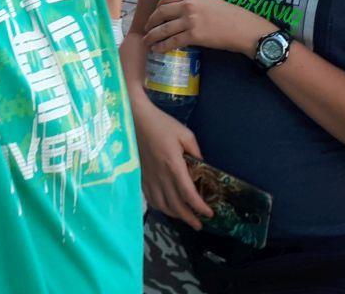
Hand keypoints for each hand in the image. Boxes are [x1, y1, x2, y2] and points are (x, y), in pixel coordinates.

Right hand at [135, 108, 211, 229]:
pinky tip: (166, 208)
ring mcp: (149, 178)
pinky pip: (150, 198)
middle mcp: (161, 176)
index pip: (188, 193)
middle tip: (199, 225)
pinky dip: (160, 207)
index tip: (209, 213)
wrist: (135, 119)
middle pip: (175, 205)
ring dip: (175, 215)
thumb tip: (203, 165)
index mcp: (173, 165)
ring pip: (162, 205)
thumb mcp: (185, 133)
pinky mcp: (140, 176)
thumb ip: (196, 151)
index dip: (199, 206)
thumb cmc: (161, 124)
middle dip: (189, 218)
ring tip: (185, 218)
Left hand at [146, 0, 271, 55]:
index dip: (157, 7)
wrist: (243, 28)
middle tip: (146, 29)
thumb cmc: (229, 15)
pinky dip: (162, 46)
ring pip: (164, 28)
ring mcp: (190, 20)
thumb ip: (193, 3)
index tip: (154, 14)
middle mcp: (188, 5)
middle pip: (161, 12)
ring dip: (152, 35)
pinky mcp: (194, 36)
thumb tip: (178, 12)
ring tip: (147, 41)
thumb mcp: (209, 1)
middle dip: (151, 21)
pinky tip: (157, 49)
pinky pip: (172, 41)